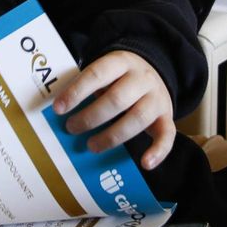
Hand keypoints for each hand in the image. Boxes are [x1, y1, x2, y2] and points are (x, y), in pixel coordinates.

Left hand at [53, 51, 175, 168]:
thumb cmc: (118, 79)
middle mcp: (142, 78)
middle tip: (71, 128)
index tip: (58, 108)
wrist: (154, 73)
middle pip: (117, 99)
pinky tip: (145, 164)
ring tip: (91, 146)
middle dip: (91, 117)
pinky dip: (158, 152)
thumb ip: (86, 87)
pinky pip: (168, 135)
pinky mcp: (167, 117)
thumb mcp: (104, 73)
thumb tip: (59, 111)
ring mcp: (157, 98)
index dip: (77, 91)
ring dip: (112, 136)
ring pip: (137, 118)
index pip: (97, 74)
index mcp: (121, 62)